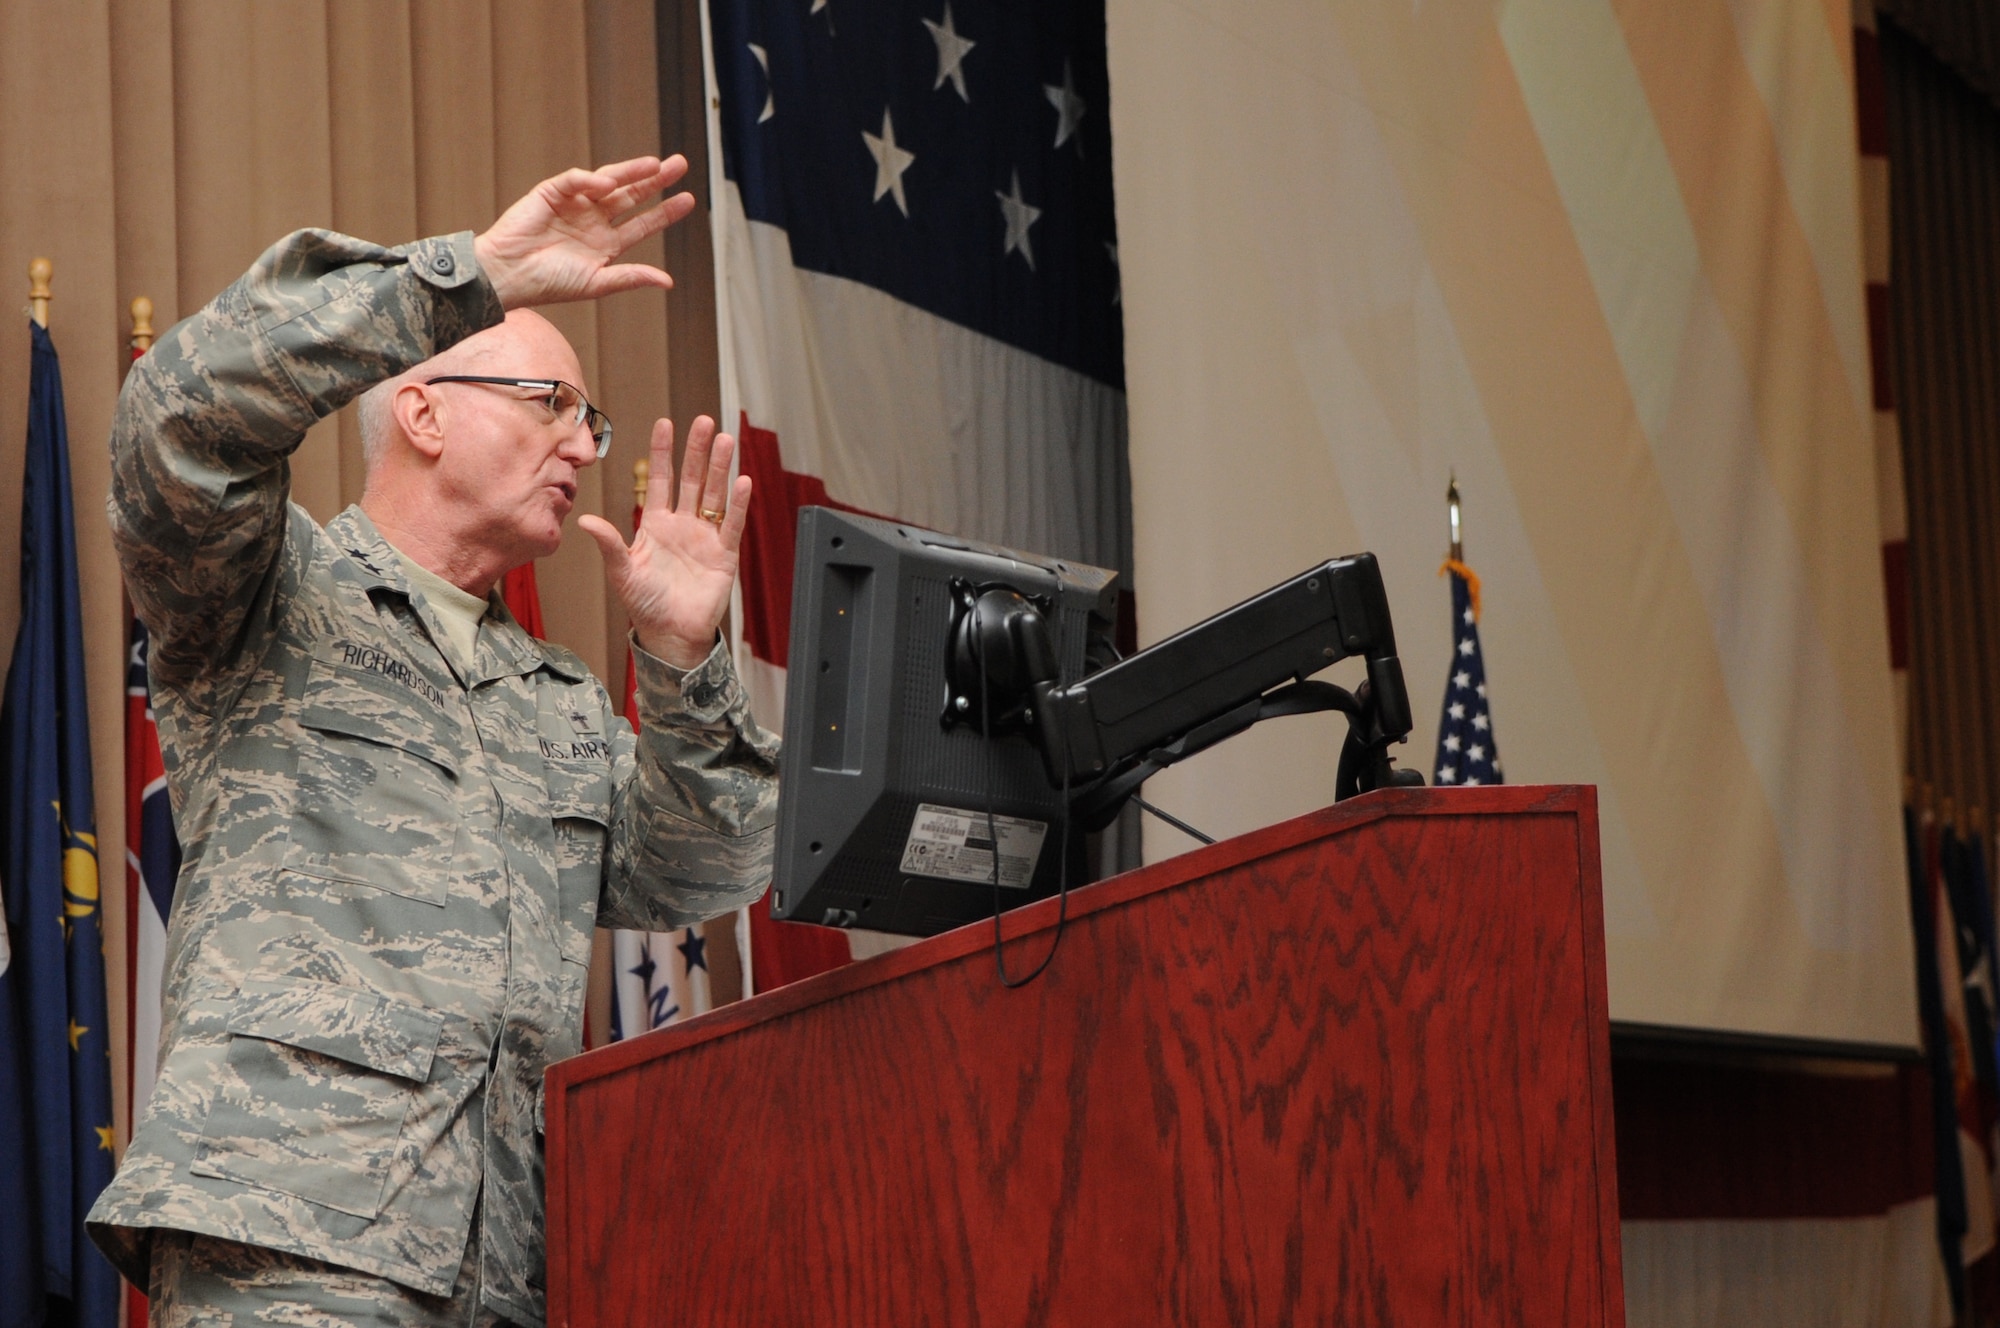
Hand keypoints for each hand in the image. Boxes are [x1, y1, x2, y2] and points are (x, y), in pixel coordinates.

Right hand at [473, 156, 696, 308]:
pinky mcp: (551, 192)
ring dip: (631, 172)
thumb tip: (668, 282)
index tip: (688, 199)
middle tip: (680, 165)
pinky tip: (606, 183)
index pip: (643, 224)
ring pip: (608, 181)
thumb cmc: (548, 284)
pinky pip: (575, 181)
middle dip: (655, 180)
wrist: (509, 276)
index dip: (665, 212)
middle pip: (631, 195)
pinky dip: (590, 180)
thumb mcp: (596, 283)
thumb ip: (631, 277)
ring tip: (655, 165)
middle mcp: (593, 220)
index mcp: (606, 244)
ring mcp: (574, 204)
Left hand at [579, 416, 750, 670]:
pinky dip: (737, 504)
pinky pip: (732, 525)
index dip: (662, 453)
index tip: (664, 424)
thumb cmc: (645, 604)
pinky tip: (742, 481)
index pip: (660, 480)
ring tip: (726, 440)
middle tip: (703, 421)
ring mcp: (706, 537)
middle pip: (692, 479)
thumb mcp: (623, 572)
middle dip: (696, 450)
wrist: (670, 635)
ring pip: (715, 495)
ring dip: (720, 468)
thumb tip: (587, 520)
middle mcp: (683, 524)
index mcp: (657, 524)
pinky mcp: (724, 554)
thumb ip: (610, 544)